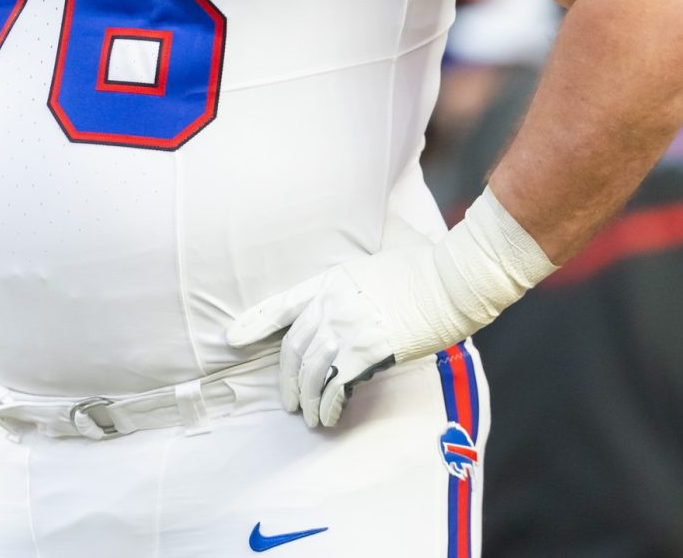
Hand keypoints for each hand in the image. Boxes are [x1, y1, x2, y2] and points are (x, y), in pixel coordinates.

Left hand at [227, 248, 447, 428]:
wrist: (449, 281)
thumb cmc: (421, 270)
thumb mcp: (376, 264)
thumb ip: (355, 282)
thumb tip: (353, 295)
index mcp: (330, 281)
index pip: (282, 305)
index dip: (255, 323)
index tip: (233, 338)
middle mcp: (331, 304)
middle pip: (293, 348)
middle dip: (287, 379)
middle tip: (288, 401)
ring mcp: (346, 328)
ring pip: (312, 372)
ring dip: (307, 399)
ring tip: (309, 416)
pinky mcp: (367, 351)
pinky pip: (337, 385)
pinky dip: (330, 404)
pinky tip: (330, 415)